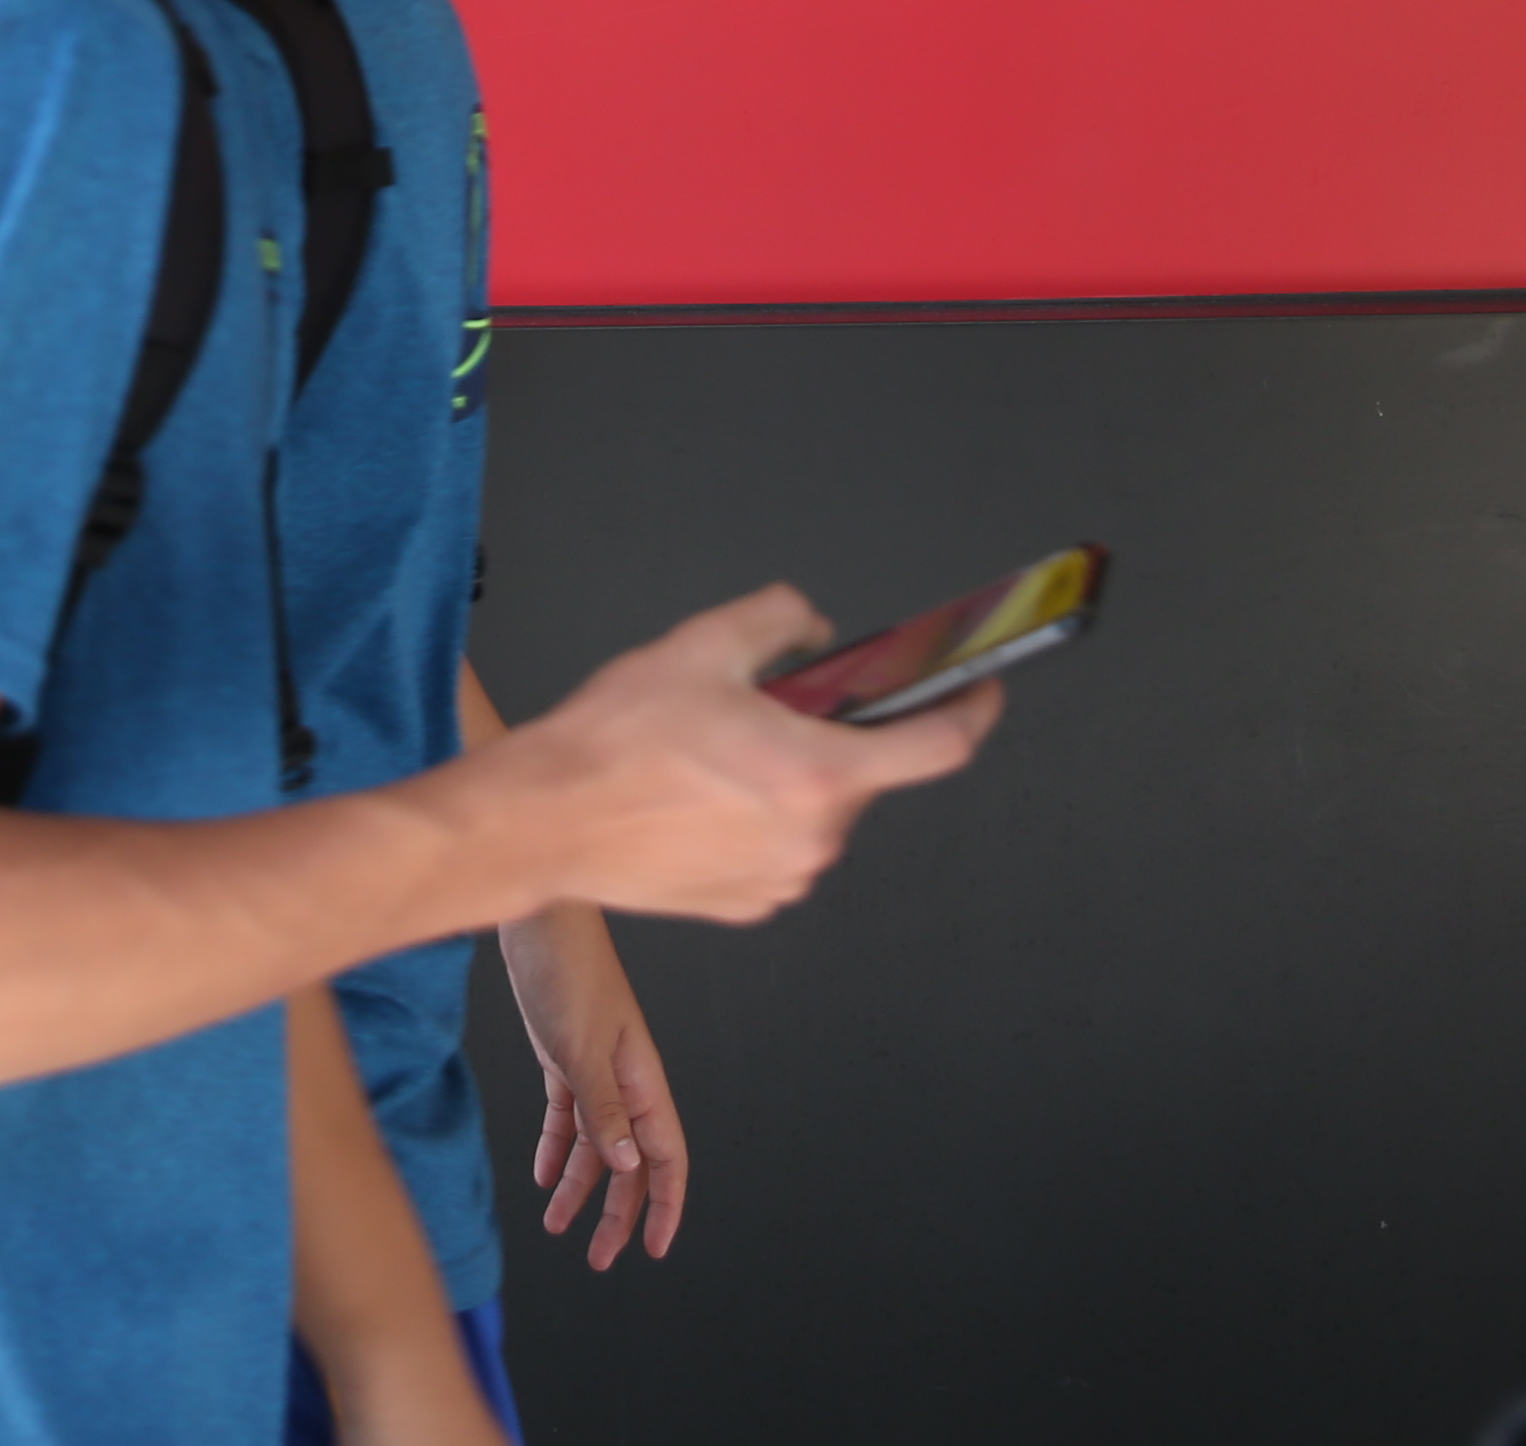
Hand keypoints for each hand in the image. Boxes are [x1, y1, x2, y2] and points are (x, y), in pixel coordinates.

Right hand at [479, 585, 996, 926]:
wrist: (543, 820)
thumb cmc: (612, 744)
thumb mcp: (701, 644)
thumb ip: (779, 620)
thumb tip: (812, 627)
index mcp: (818, 775)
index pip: (938, 747)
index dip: (974, 711)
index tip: (982, 690)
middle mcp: (813, 840)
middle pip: (861, 776)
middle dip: (832, 736)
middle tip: (773, 707)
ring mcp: (782, 880)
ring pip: (816, 814)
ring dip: (790, 779)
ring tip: (717, 753)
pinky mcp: (747, 904)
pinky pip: (780, 851)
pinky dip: (759, 819)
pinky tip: (700, 796)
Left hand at [503, 903, 683, 1269]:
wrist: (537, 920)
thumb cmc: (567, 972)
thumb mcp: (581, 1047)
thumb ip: (604, 1108)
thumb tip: (629, 1167)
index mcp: (643, 1081)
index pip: (665, 1158)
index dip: (664, 1206)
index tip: (654, 1250)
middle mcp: (625, 1081)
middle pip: (630, 1163)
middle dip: (617, 1213)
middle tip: (599, 1260)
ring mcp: (595, 1068)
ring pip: (597, 1144)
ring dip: (580, 1187)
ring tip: (557, 1228)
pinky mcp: (564, 1056)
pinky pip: (568, 1116)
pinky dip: (557, 1148)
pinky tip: (542, 1174)